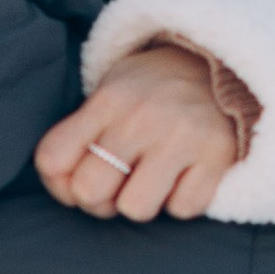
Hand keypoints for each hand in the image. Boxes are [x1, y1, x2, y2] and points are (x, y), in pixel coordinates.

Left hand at [36, 45, 245, 222]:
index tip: (78, 177)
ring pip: (136, 209)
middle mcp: (142, 117)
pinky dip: (182, 200)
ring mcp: (182, 137)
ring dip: (142, 202)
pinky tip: (184, 176)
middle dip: (99, 199)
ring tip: (153, 179)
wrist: (222, 63)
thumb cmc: (153, 90)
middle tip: (118, 183)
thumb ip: (81, 135)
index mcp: (108, 100)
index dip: (58, 183)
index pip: (52, 159)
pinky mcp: (218, 156)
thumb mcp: (110, 91)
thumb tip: (66, 190)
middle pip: (89, 191)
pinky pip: (183, 209)